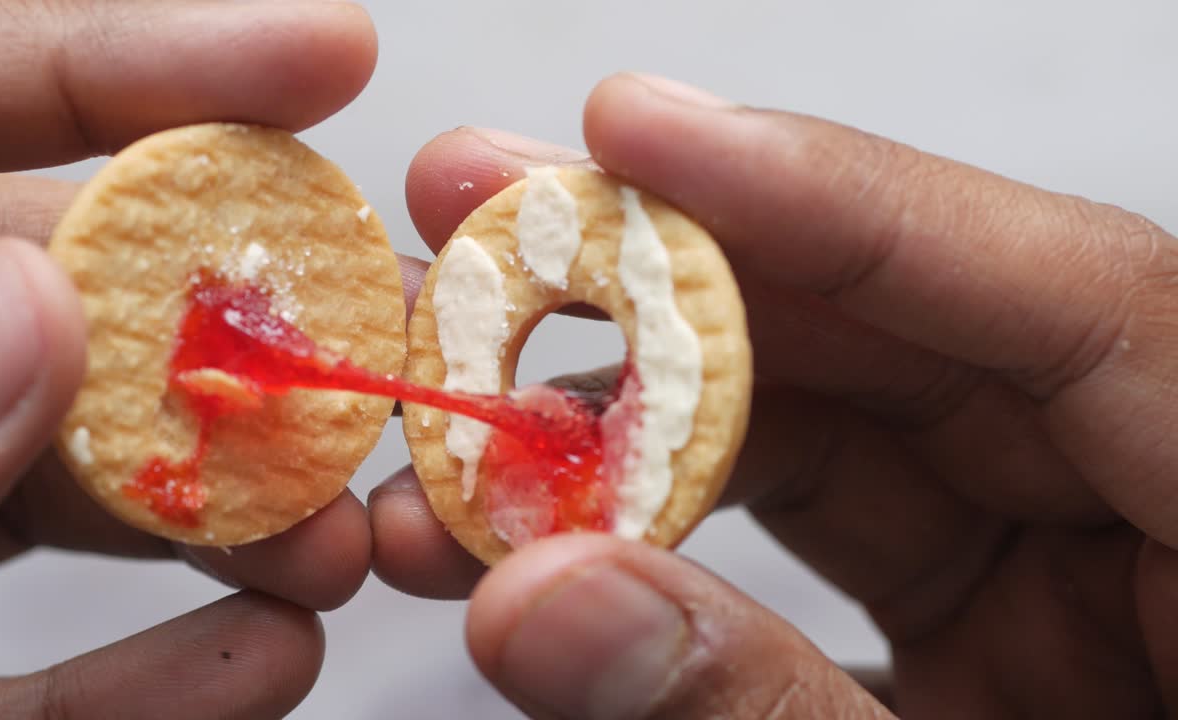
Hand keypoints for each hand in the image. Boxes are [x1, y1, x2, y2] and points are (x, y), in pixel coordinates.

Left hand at [0, 3, 419, 717]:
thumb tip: (27, 315)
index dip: (123, 64)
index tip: (322, 60)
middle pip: (38, 312)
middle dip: (223, 340)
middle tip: (375, 361)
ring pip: (48, 492)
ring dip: (218, 516)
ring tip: (338, 542)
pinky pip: (18, 683)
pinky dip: (147, 676)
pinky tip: (262, 660)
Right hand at [372, 72, 1177, 717]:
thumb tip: (544, 607)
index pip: (1066, 292)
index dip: (828, 196)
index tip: (630, 133)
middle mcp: (1164, 489)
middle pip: (912, 326)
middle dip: (678, 277)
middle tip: (485, 227)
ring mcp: (1081, 551)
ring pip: (844, 414)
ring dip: (643, 406)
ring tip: (467, 401)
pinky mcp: (998, 612)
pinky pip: (830, 517)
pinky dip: (680, 512)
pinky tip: (553, 518)